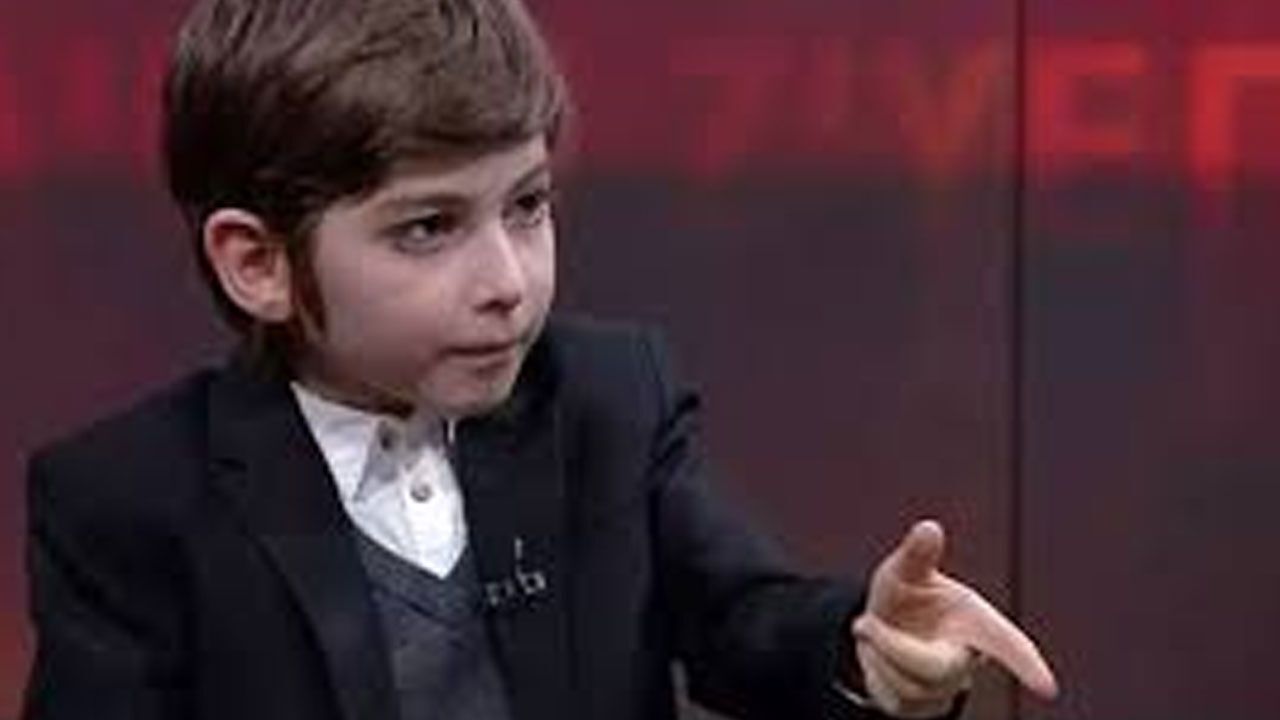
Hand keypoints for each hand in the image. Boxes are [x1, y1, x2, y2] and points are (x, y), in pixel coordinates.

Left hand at [849, 520, 1057, 717]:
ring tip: (870, 631)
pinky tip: (873, 655)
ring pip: (909, 687)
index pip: (1005, 643)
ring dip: (877, 656)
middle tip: (864, 623)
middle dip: (893, 647)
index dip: (1026, 664)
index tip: (1047, 688)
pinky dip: (872, 673)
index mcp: (974, 621)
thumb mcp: (906, 570)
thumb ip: (917, 555)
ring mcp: (944, 689)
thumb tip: (928, 529)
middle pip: (937, 670)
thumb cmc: (905, 596)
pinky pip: (892, 701)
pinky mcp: (919, 709)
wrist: (883, 627)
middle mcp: (966, 659)